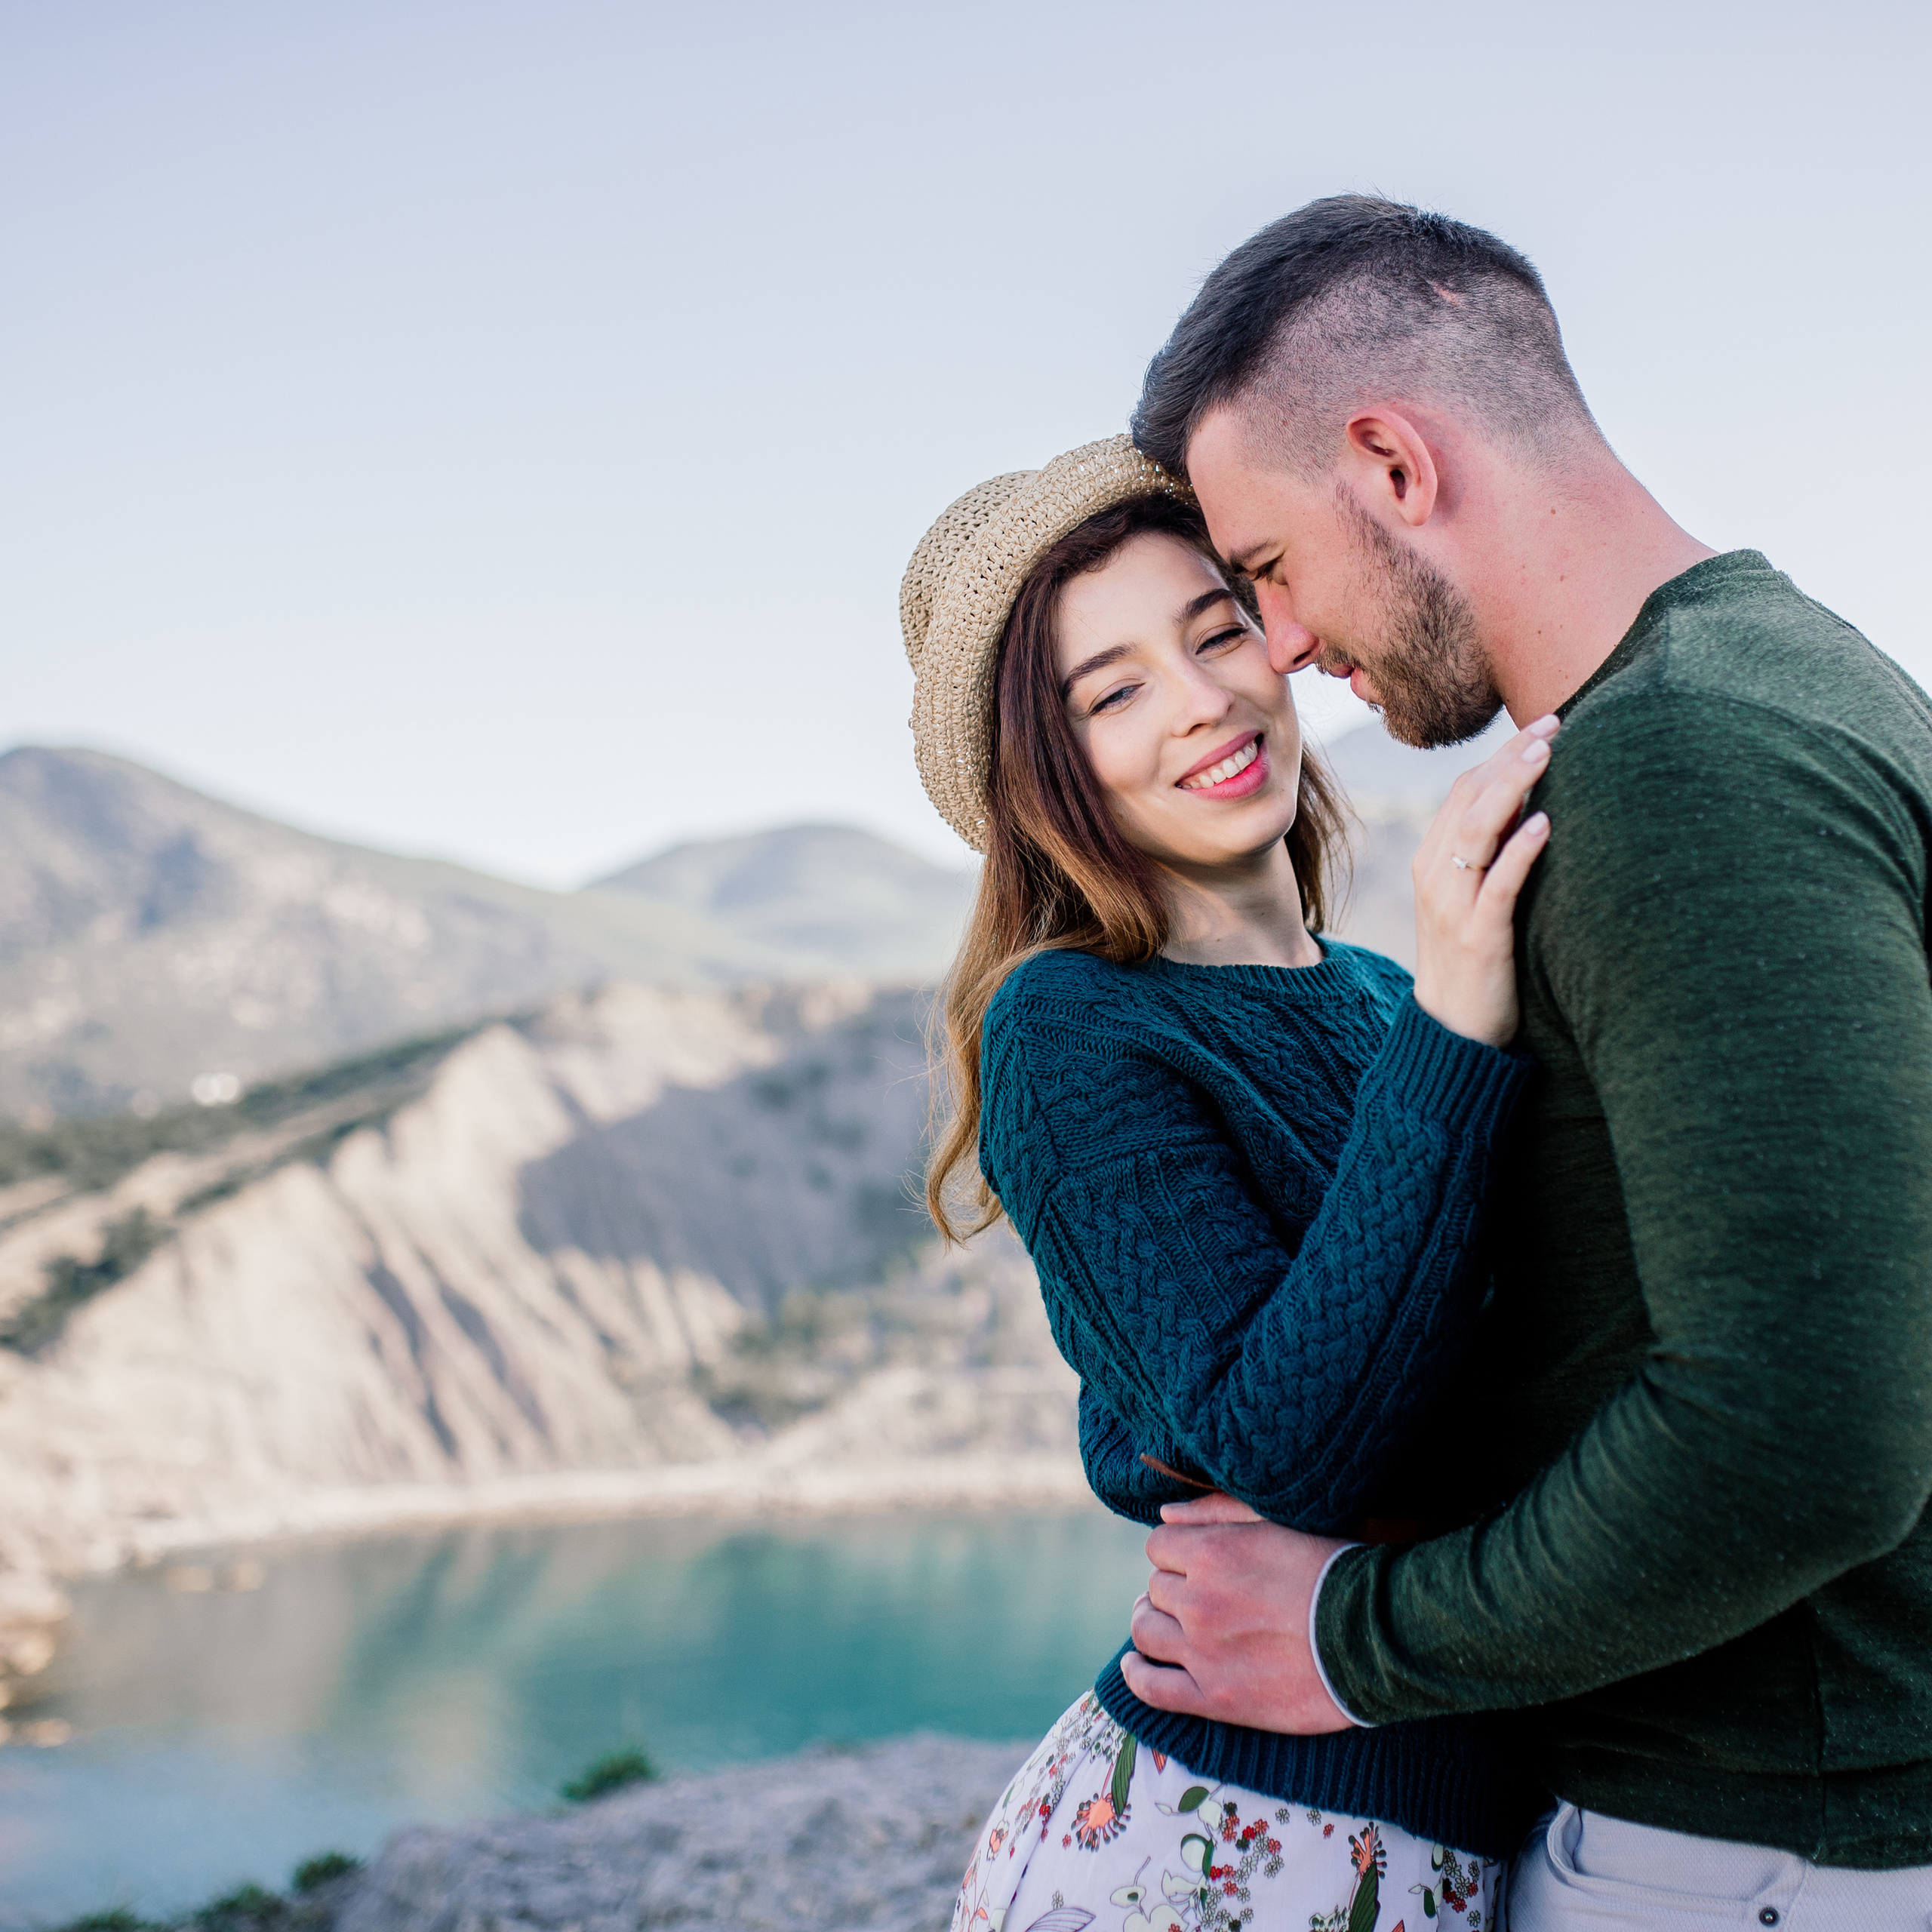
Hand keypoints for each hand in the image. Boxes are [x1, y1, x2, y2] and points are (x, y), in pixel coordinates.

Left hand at [1119, 1492, 1354, 1733]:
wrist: (1375, 1637)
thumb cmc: (1335, 1569)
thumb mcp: (1279, 1521)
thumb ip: (1217, 1511)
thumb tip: (1164, 1516)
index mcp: (1212, 1552)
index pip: (1160, 1546)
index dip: (1177, 1553)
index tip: (1193, 1562)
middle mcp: (1199, 1600)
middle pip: (1156, 1588)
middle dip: (1170, 1588)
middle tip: (1190, 1595)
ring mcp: (1203, 1652)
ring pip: (1145, 1630)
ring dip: (1150, 1622)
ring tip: (1163, 1624)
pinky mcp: (1216, 1697)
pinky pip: (1153, 1689)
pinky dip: (1137, 1675)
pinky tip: (1137, 1665)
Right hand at [1410, 715, 1558, 1045]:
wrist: (1451, 1032)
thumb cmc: (1473, 963)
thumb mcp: (1471, 901)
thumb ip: (1489, 858)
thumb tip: (1532, 810)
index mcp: (1432, 863)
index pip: (1462, 792)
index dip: (1501, 755)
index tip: (1543, 727)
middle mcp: (1436, 876)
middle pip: (1468, 800)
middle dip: (1510, 758)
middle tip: (1553, 724)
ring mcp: (1453, 905)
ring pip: (1478, 831)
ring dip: (1513, 788)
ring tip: (1546, 754)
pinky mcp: (1478, 936)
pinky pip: (1498, 884)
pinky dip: (1520, 850)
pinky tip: (1545, 824)